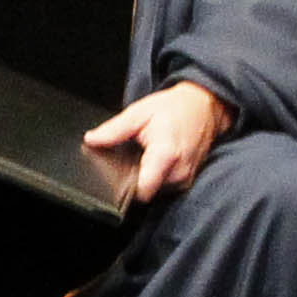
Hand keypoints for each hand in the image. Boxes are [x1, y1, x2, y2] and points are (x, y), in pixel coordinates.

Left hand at [86, 78, 230, 202]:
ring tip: (148, 155)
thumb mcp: (139, 112)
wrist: (205, 105)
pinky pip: (166, 186)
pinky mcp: (188, 180)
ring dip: (147, 176)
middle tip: (134, 156)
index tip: (117, 175)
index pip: (142, 191)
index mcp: (165, 155)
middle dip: (135, 177)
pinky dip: (159, 175)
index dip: (124, 186)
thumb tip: (91, 140)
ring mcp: (186, 178)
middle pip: (145, 191)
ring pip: (155, 190)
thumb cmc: (175, 107)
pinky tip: (158, 159)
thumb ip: (113, 129)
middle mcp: (179, 172)